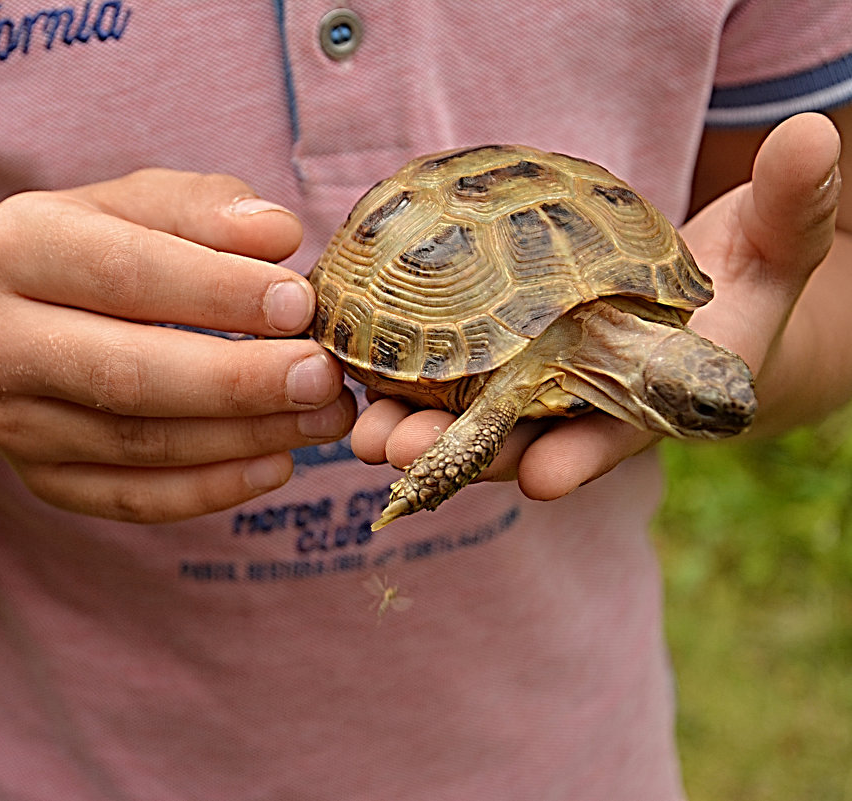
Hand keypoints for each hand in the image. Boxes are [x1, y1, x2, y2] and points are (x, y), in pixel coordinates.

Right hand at [0, 170, 353, 521]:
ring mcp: (8, 420)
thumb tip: (278, 234)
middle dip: (239, 380)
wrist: (18, 322)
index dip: (220, 293)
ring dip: (244, 437)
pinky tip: (276, 464)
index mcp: (15, 245)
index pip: (127, 273)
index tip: (301, 305)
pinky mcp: (39, 479)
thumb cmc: (102, 250)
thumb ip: (207, 208)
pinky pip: (132, 498)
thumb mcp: (144, 204)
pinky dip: (211, 489)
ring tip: (323, 418)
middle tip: (323, 378)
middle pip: (127, 372)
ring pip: (138, 443)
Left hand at [351, 112, 842, 499]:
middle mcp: (592, 401)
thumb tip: (811, 139)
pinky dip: (405, 382)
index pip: (622, 432)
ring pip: (474, 418)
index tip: (542, 479)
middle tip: (400, 454)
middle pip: (525, 438)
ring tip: (361, 435)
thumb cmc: (746, 277)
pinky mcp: (508, 358)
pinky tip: (355, 379)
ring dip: (417, 427)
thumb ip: (791, 208)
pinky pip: (451, 376)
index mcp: (659, 395)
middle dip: (464, 453)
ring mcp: (545, 385)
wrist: (700, 298)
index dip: (584, 455)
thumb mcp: (777, 245)